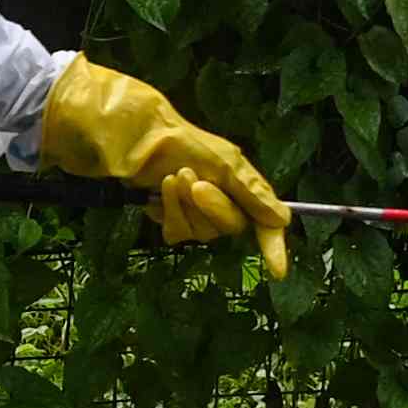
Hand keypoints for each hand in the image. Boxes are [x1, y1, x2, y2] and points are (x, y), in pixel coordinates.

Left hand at [37, 57, 291, 280]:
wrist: (124, 136)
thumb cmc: (174, 139)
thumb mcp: (220, 160)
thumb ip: (251, 192)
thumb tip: (284, 219)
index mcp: (237, 180)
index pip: (263, 219)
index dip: (272, 243)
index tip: (278, 270)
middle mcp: (218, 197)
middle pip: (231, 226)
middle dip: (213, 207)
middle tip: (193, 182)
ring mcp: (190, 209)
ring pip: (202, 231)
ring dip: (185, 206)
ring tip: (169, 179)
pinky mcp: (164, 216)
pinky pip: (176, 231)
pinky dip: (167, 212)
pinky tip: (155, 192)